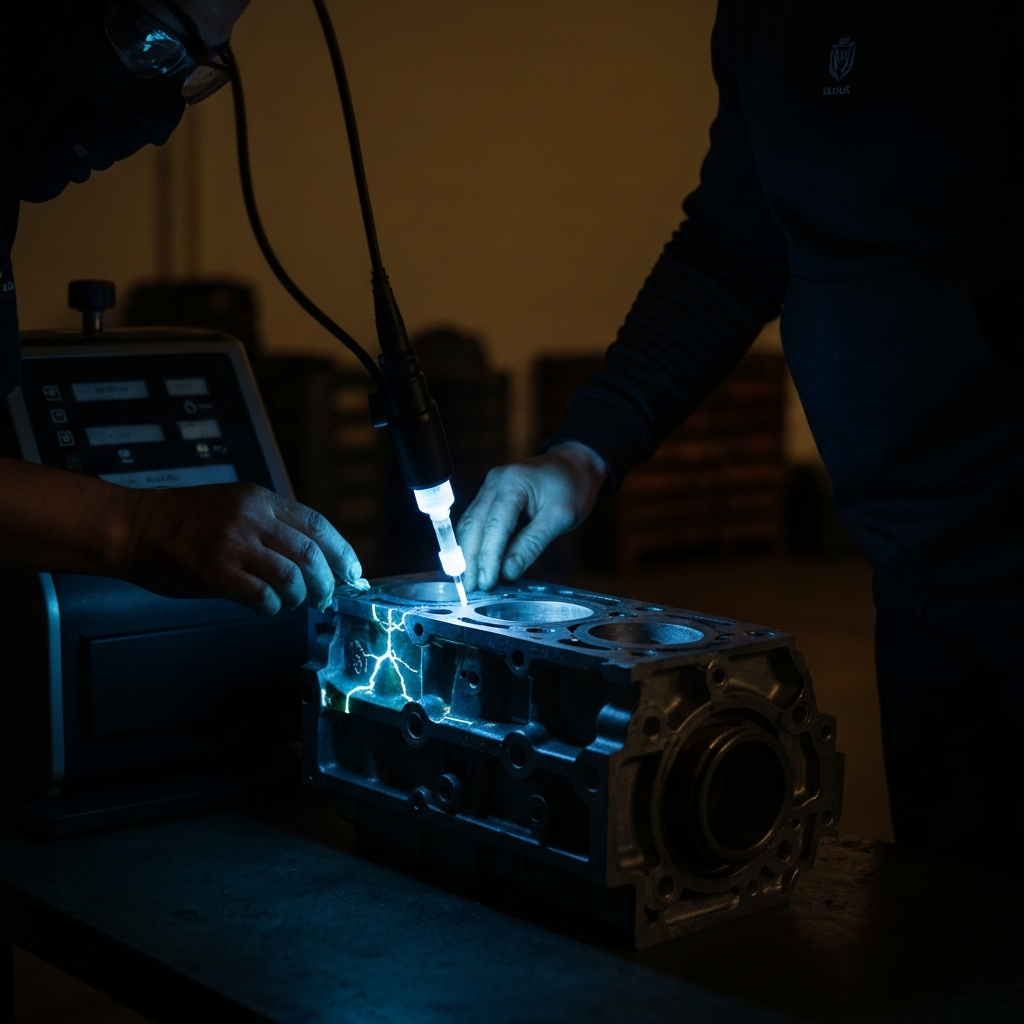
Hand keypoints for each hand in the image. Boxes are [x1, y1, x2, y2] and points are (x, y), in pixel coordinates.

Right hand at [121, 483, 360, 614]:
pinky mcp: (215, 571)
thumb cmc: (181, 521)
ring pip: (291, 577)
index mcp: (260, 500)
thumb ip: (269, 527)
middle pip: (311, 554)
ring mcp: (233, 543)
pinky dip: (272, 607)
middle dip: (326, 582)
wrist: (132, 527)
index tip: (352, 572)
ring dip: (299, 597)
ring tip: (291, 603)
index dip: (342, 552)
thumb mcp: (233, 506)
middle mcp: (251, 518)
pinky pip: (261, 595)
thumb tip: (311, 562)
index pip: (317, 525)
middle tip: (324, 597)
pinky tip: (265, 607)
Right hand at [457, 442, 606, 590]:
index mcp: (513, 483)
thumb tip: (507, 573)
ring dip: (467, 554)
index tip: (486, 583)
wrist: (574, 465)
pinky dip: (474, 544)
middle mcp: (494, 482)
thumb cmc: (573, 488)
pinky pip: (475, 522)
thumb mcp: (560, 518)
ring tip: (469, 582)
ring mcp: (489, 487)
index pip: (495, 526)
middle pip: (474, 525)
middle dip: (470, 560)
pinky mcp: (489, 496)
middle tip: (470, 590)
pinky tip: (473, 564)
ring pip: (469, 525)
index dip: (488, 557)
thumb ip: (531, 544)